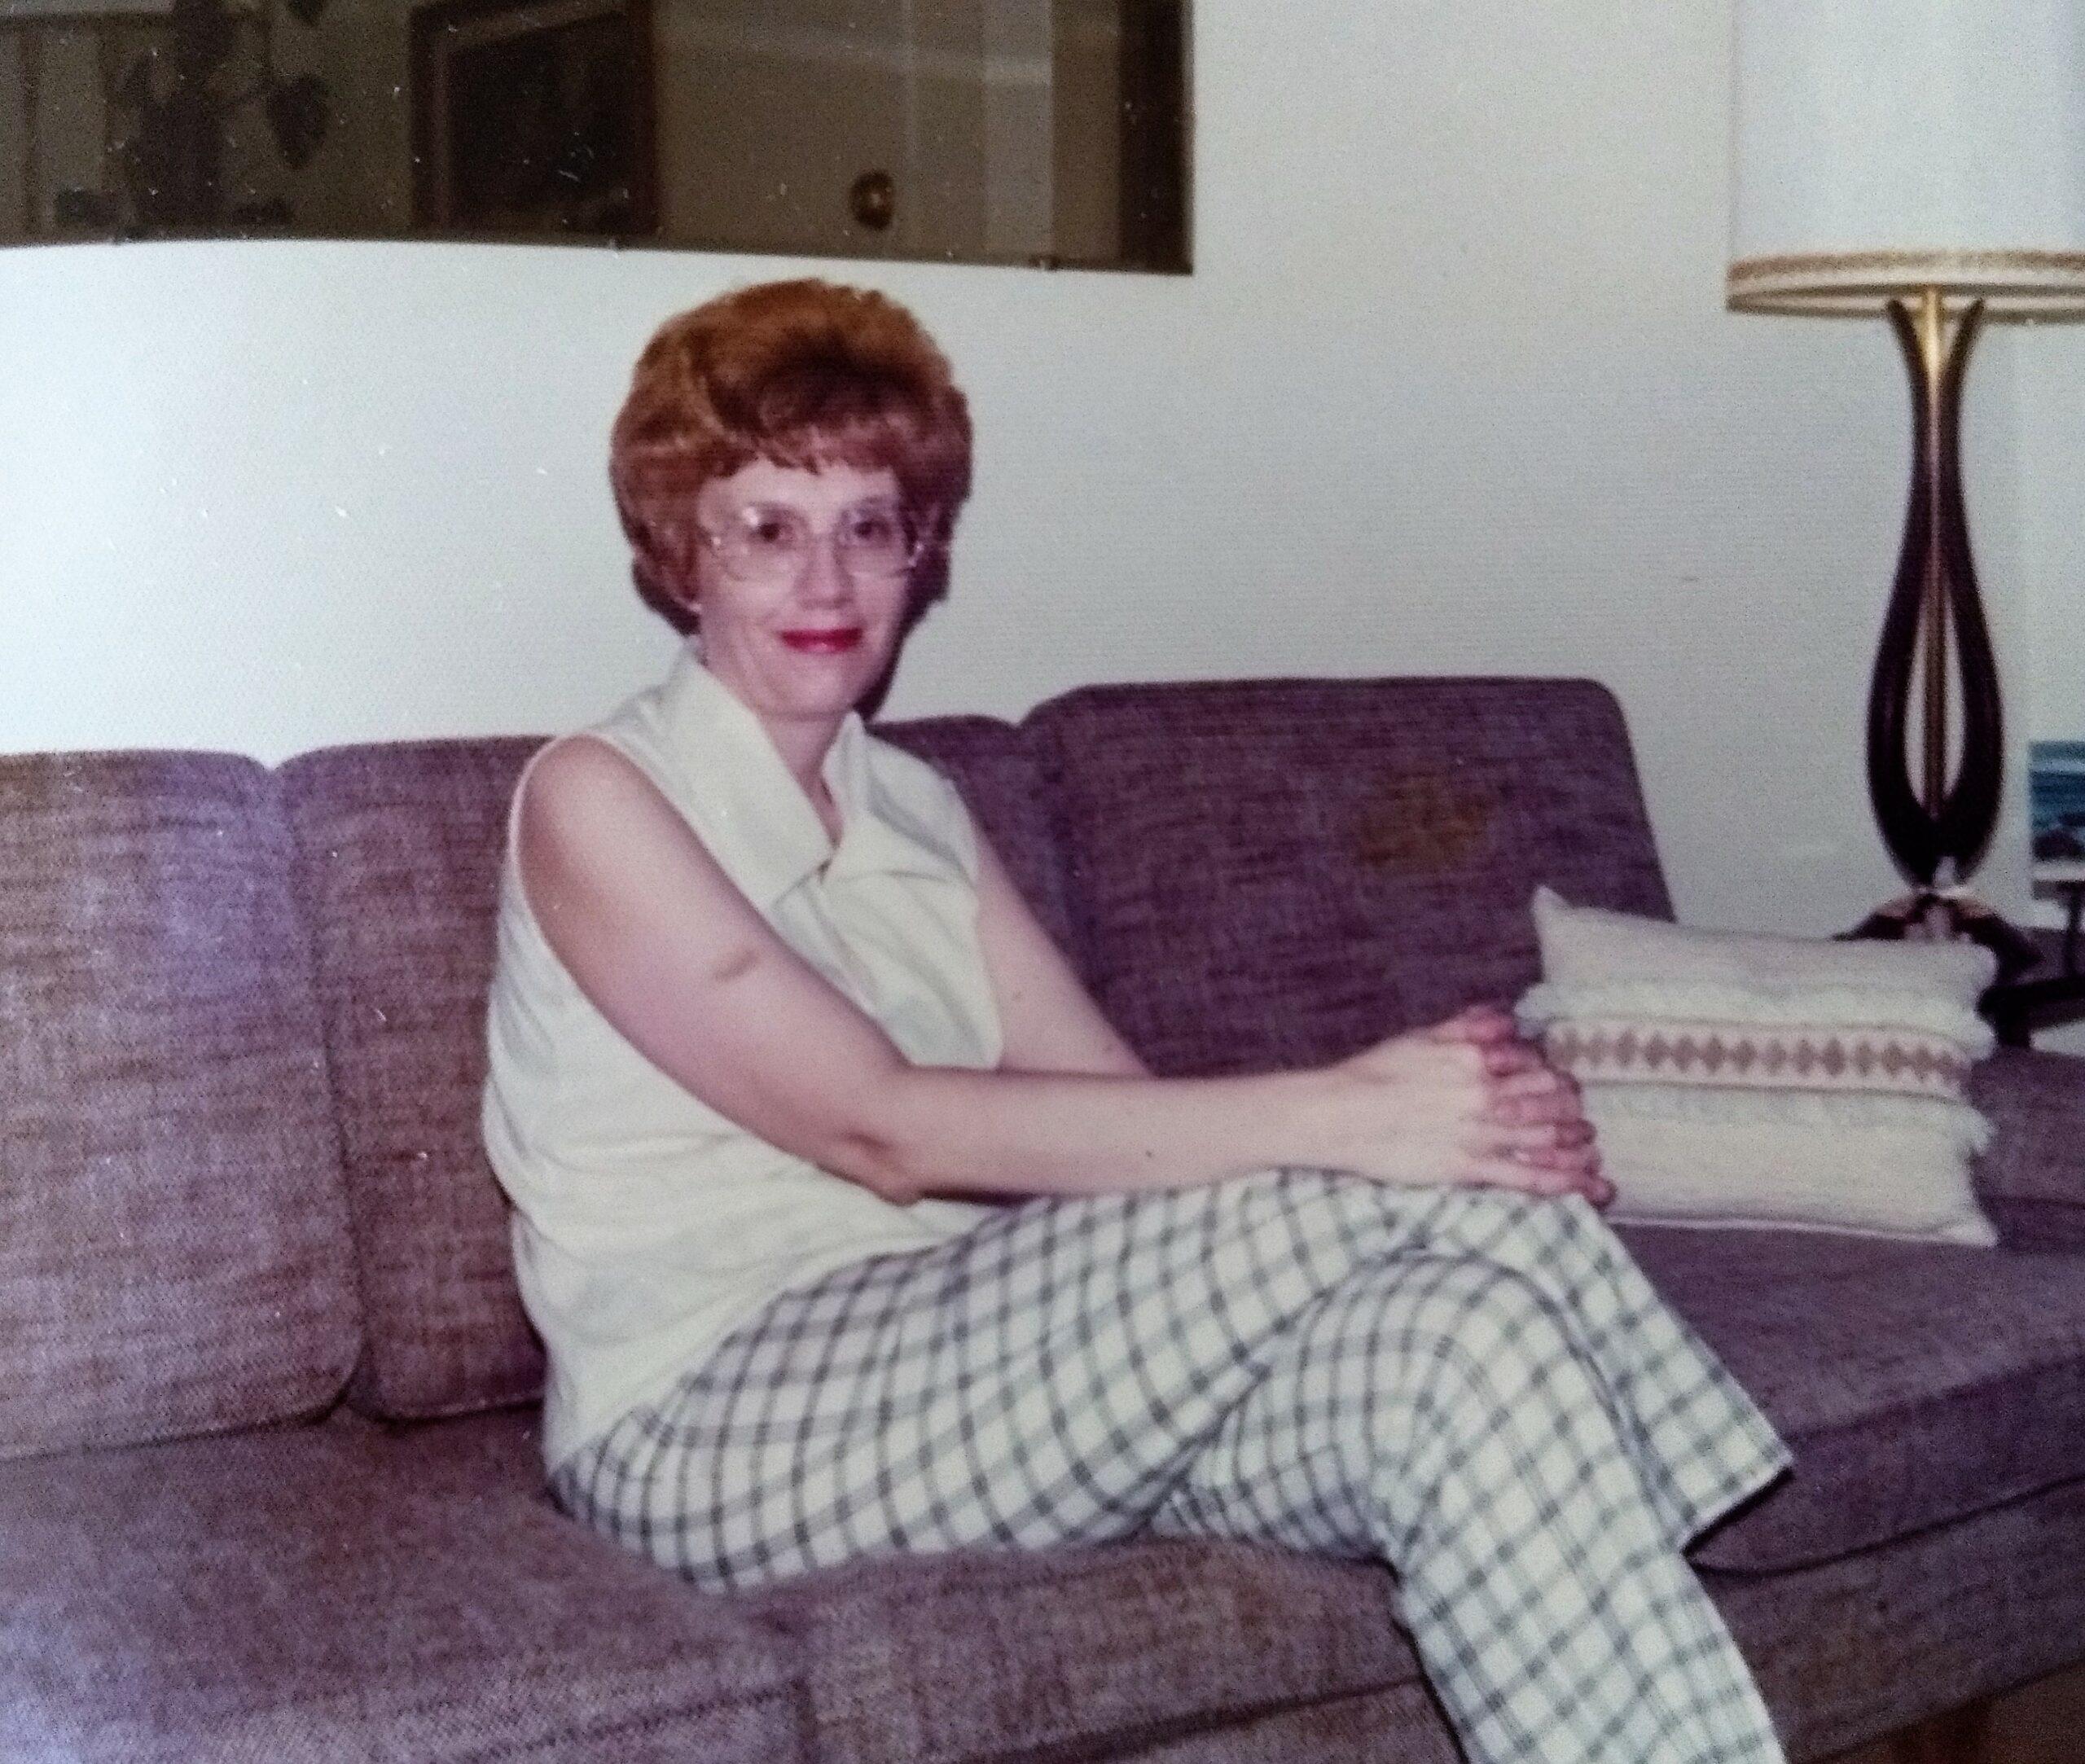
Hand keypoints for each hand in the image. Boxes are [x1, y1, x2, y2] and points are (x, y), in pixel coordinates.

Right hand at [1317, 1005, 1611, 1204]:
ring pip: (1545, 1138)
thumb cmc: (1373, 1073)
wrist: (1341, 1113)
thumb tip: (1505, 1020)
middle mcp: (1486, 1094)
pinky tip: (1585, 1187)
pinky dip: (1560, 1181)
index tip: (1562, 1087)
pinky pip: (1524, 1175)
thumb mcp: (1421, 1037)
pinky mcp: (1468, 1166)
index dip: (1551, 1078)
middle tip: (1585, 1123)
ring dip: (1576, 1146)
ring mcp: (1480, 1132)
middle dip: (1571, 1113)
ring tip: (1592, 1154)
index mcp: (1476, 1059)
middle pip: (1546, 1102)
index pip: (1531, 1067)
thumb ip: (1467, 1027)